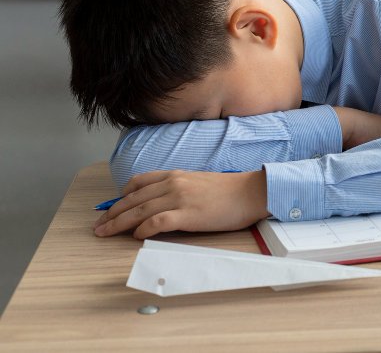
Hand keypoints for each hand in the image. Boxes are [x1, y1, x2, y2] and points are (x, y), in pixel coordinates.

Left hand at [93, 170, 268, 239]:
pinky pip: (156, 222)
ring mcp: (179, 198)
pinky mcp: (187, 215)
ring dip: (118, 223)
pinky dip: (142, 230)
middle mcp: (172, 184)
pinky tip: (136, 236)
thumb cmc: (229, 191)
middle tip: (98, 225)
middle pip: (132, 199)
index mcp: (175, 175)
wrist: (250, 193)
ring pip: (139, 211)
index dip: (119, 196)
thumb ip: (178, 189)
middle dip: (111, 213)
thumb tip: (161, 204)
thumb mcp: (198, 183)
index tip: (110, 208)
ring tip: (105, 233)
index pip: (137, 183)